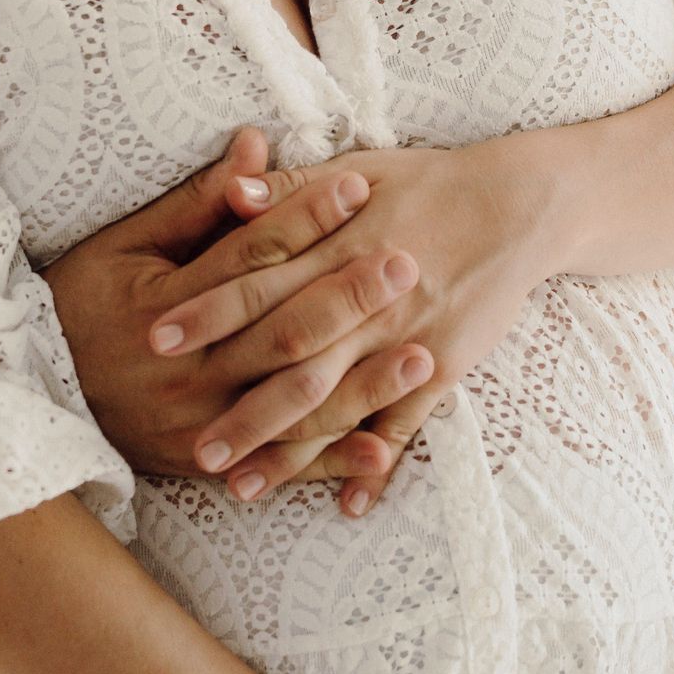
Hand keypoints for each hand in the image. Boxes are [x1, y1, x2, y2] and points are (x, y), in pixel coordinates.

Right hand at [47, 132, 435, 480]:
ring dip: (362, 383)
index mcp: (167, 304)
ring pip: (293, 404)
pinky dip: (333, 463)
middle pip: (282, 329)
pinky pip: (281, 467)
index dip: (304, 220)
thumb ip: (197, 204)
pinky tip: (383, 454)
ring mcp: (202, 423)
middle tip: (408, 262)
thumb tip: (255, 146)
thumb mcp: (124, 245)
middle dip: (348, 296)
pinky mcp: (209, 463)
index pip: (250, 256)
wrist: (28, 396)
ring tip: (422, 355)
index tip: (357, 187)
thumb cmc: (78, 303)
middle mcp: (190, 369)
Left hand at [157, 136, 559, 508]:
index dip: (208, 311)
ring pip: (339, 403)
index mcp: (338, 245)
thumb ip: (290, 189)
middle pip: (292, 359)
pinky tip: (346, 504)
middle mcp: (367, 300)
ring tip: (241, 488)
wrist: (517, 205)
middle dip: (241, 406)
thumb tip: (232, 194)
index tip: (156, 340)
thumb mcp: (357, 168)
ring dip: (290, 451)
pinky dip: (377, 464)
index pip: (259, 282)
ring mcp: (406, 338)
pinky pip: (406, 424)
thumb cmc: (426, 183)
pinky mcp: (444, 364)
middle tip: (189, 446)